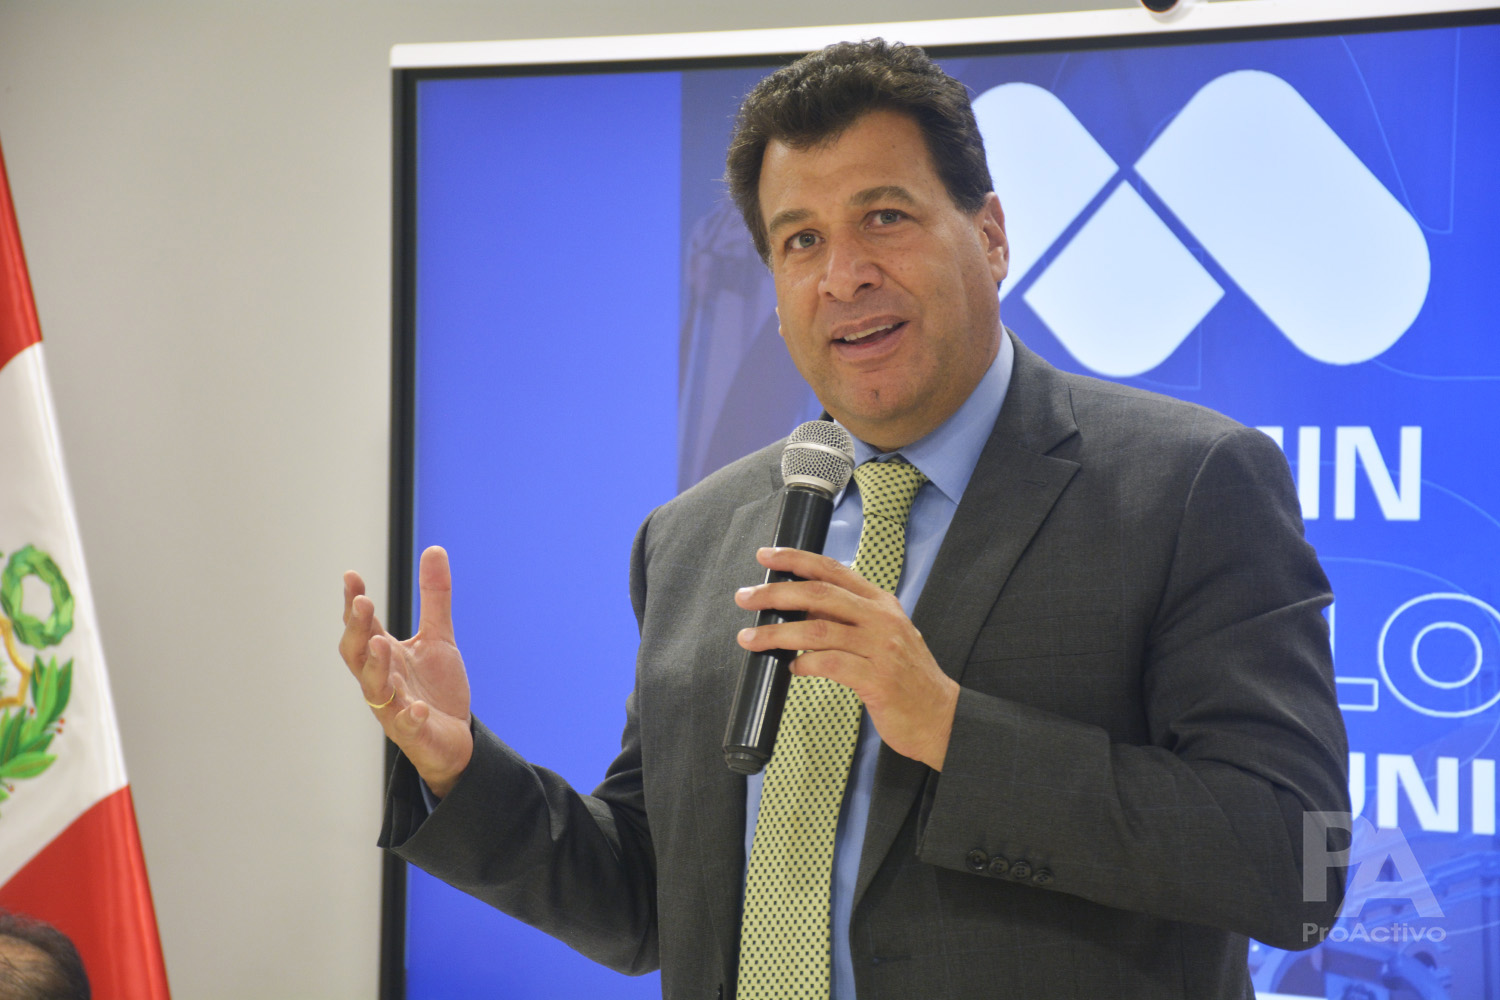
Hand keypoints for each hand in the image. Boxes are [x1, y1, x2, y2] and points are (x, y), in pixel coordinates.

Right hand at [340, 545, 473, 796]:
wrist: (453, 738)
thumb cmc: (435, 688)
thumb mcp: (438, 637)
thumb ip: (434, 598)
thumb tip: (435, 549)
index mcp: (384, 656)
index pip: (363, 627)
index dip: (354, 604)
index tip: (351, 576)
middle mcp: (382, 681)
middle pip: (358, 655)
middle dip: (357, 630)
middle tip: (362, 604)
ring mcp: (395, 708)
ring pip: (375, 690)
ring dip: (376, 667)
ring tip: (381, 643)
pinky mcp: (415, 733)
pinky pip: (408, 726)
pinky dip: (411, 717)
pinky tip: (419, 707)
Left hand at [734, 546, 959, 770]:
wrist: (942, 717)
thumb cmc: (905, 678)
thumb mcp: (882, 636)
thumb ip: (848, 619)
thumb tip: (798, 607)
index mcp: (881, 603)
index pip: (833, 570)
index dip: (797, 559)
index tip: (766, 555)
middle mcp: (882, 619)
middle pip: (819, 594)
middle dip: (775, 593)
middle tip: (745, 598)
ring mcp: (881, 648)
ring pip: (818, 630)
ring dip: (777, 634)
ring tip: (750, 639)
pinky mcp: (878, 680)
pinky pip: (831, 664)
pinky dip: (806, 663)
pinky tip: (792, 667)